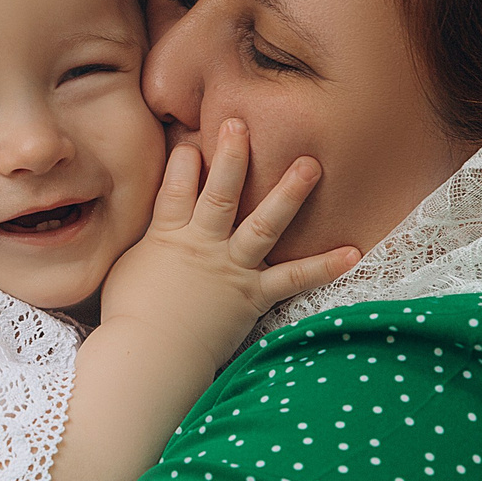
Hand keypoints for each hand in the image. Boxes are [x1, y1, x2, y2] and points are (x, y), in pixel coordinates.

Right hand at [97, 118, 359, 376]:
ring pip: (263, 223)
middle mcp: (204, 245)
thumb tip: (148, 229)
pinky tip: (353, 251)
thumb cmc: (130, 318)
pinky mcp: (253, 295)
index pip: (177, 186)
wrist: (151, 357)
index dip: (185, 160)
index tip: (192, 139)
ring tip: (310, 164)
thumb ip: (146, 243)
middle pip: (221, 192)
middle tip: (243, 123)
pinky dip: (323, 266)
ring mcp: (232, 268)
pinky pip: (293, 278)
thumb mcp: (129, 270)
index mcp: (168, 236)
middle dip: (232, 155)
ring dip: (288, 193)